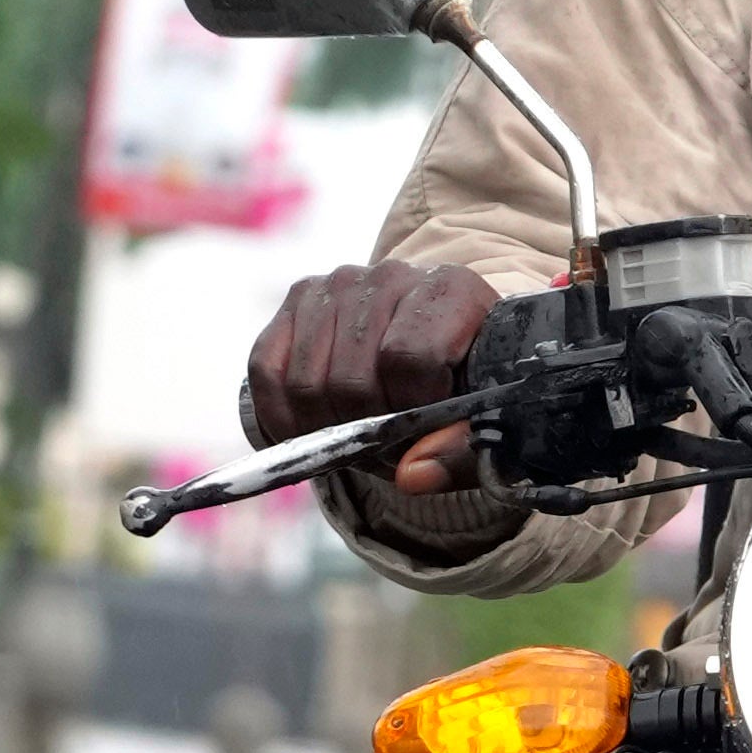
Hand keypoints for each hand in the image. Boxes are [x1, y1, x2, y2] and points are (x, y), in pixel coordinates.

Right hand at [242, 256, 499, 495]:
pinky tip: (311, 433)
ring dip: (328, 430)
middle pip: (351, 380)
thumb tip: (408, 476)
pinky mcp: (297, 299)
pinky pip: (266, 370)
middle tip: (387, 448)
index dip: (411, 410)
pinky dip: (282, 417)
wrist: (442, 338)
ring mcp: (337, 284)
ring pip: (307, 384)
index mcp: (450, 291)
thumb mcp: (485, 419)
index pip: (409, 358)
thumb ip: (460, 452)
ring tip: (359, 437)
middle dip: (365, 433)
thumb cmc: (466, 381)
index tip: (424, 428)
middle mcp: (391, 276)